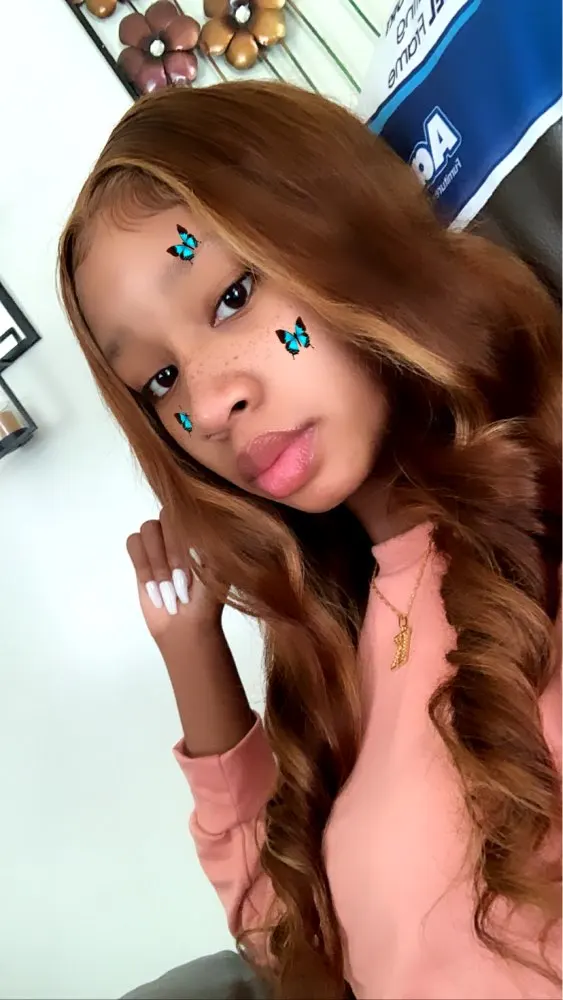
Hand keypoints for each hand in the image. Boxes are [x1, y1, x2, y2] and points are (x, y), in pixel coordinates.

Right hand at [126, 508, 222, 644]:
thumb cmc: (207, 599)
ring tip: (169, 590)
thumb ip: (210, 542)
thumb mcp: (218, 571)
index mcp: (202, 529)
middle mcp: (180, 529)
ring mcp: (160, 541)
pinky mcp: (141, 556)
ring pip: (147, 529)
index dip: (190, 540)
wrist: (187, 625)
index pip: (189, 511)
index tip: (195, 570)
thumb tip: (202, 517)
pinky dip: (143, 567)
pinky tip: (155, 589)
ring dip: (157, 562)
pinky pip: (133, 544)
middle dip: (172, 553)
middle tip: (182, 584)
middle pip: (165, 516)